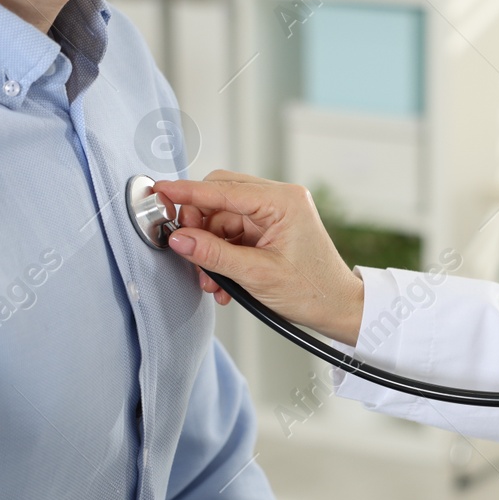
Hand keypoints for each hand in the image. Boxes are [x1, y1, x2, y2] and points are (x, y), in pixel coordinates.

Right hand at [151, 172, 364, 343]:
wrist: (339, 309)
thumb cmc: (313, 292)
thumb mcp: (257, 275)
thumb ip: (214, 255)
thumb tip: (179, 239)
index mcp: (282, 201)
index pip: (223, 190)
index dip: (187, 193)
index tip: (159, 192)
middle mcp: (279, 200)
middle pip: (219, 198)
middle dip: (198, 227)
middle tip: (187, 251)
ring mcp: (274, 214)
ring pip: (221, 220)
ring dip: (209, 250)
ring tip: (212, 282)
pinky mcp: (269, 229)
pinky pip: (232, 234)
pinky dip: (221, 256)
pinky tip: (223, 282)